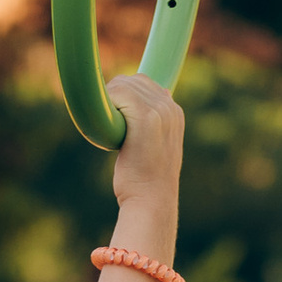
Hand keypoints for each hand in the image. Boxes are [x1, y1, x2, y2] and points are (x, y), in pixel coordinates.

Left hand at [106, 72, 183, 243]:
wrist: (151, 202)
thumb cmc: (145, 182)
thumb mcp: (152, 150)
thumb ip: (147, 129)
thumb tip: (128, 121)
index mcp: (174, 113)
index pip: (145, 84)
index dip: (126, 96)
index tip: (117, 116)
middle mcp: (170, 107)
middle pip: (132, 80)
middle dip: (114, 98)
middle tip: (111, 127)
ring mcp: (160, 110)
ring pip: (123, 85)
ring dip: (108, 103)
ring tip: (111, 132)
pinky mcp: (147, 117)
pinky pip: (119, 93)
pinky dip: (107, 105)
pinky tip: (108, 128)